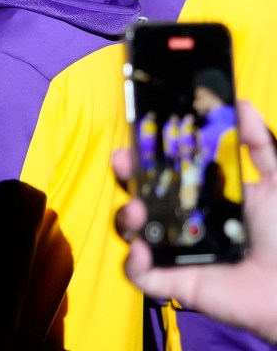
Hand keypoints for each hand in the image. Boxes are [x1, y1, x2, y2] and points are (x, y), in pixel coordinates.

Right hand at [113, 100, 276, 343]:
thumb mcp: (273, 183)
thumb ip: (257, 145)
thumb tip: (240, 104)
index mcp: (197, 197)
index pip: (161, 172)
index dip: (143, 156)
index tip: (136, 140)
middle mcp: (178, 221)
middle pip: (138, 194)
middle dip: (125, 178)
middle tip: (124, 164)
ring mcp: (171, 251)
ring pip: (131, 231)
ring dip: (126, 216)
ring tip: (139, 211)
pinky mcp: (171, 281)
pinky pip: (138, 273)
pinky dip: (132, 262)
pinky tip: (142, 251)